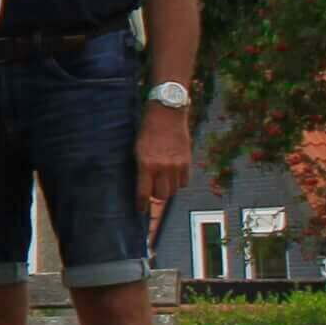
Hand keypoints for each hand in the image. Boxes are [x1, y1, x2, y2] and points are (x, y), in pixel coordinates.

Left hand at [137, 98, 194, 220]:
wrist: (167, 114)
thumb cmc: (147, 131)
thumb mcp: (138, 149)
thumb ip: (142, 168)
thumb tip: (143, 185)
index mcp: (146, 164)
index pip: (144, 192)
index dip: (141, 204)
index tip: (140, 210)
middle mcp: (162, 167)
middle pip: (161, 195)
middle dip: (155, 197)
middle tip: (152, 192)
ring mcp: (176, 165)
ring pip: (174, 190)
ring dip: (167, 189)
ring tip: (162, 182)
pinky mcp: (187, 162)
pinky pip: (184, 182)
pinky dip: (179, 182)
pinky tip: (173, 175)